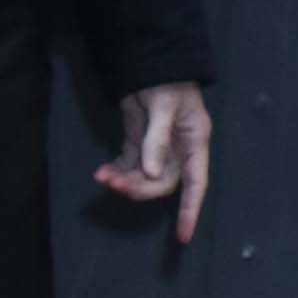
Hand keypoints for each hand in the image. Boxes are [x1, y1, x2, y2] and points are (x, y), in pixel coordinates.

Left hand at [95, 83, 212, 244]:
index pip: (196, 184)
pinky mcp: (138, 141)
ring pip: (142, 176)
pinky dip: (115, 170)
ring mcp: (156, 147)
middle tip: (116, 184)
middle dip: (140, 188)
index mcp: (194, 143)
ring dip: (123, 180)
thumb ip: (157, 140)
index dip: (190, 210)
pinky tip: (102, 172)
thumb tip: (151, 173)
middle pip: (162, 183)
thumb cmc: (166, 81)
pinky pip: (128, 164)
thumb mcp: (164, 106)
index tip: (183, 236)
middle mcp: (178, 150)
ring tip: (102, 177)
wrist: (150, 61)